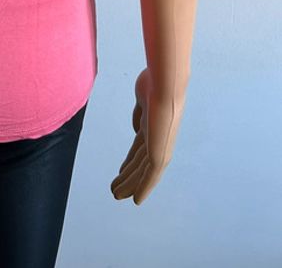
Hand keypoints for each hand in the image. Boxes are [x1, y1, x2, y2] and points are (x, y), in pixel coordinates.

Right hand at [110, 67, 184, 204]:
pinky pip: (151, 175)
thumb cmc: (154, 81)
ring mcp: (161, 146)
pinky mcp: (161, 153)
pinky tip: (135, 200)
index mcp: (154, 124)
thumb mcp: (143, 96)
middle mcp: (159, 138)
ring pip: (143, 171)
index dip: (130, 160)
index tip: (121, 170)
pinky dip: (143, 188)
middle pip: (140, 162)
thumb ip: (140, 113)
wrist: (166, 82)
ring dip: (129, 183)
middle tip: (115, 188)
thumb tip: (137, 129)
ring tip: (115, 195)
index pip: (140, 147)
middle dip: (128, 175)